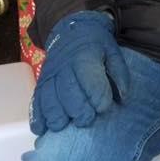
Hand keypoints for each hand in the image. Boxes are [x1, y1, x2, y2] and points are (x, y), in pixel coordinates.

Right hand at [30, 11, 128, 134]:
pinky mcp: (40, 84)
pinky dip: (37, 118)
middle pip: (69, 95)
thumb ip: (120, 73)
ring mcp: (49, 76)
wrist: (71, 31)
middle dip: (78, 112)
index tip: (104, 107)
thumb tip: (124, 97)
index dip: (99, 98)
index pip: (91, 82)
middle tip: (87, 120)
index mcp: (85, 58)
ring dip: (57, 118)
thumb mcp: (113, 52)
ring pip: (49, 101)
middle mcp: (64, 68)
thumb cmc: (96, 44)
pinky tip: (42, 129)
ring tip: (65, 126)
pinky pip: (35, 102)